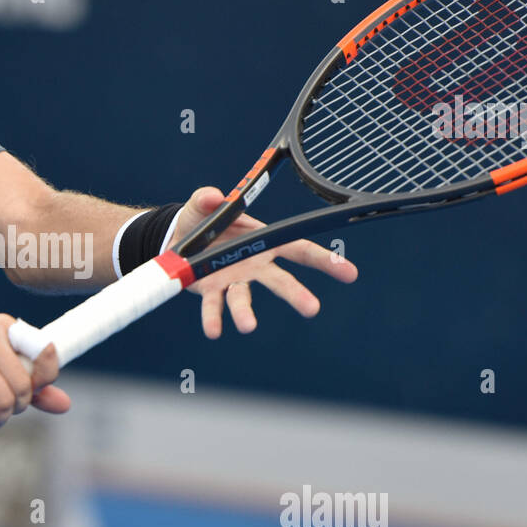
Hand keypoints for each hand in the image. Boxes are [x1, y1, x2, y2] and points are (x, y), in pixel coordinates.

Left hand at [166, 186, 358, 338]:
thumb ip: (208, 197)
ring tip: (248, 326)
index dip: (325, 260)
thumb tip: (214, 196)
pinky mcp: (212, 291)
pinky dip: (213, 318)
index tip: (349, 273)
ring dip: (245, 312)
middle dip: (296, 294)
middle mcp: (253, 265)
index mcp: (263, 240)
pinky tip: (214, 331)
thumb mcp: (203, 203)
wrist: (177, 240)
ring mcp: (234, 280)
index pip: (299, 249)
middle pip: (280, 280)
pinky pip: (214, 306)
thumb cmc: (201, 220)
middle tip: (313, 309)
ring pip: (243, 297)